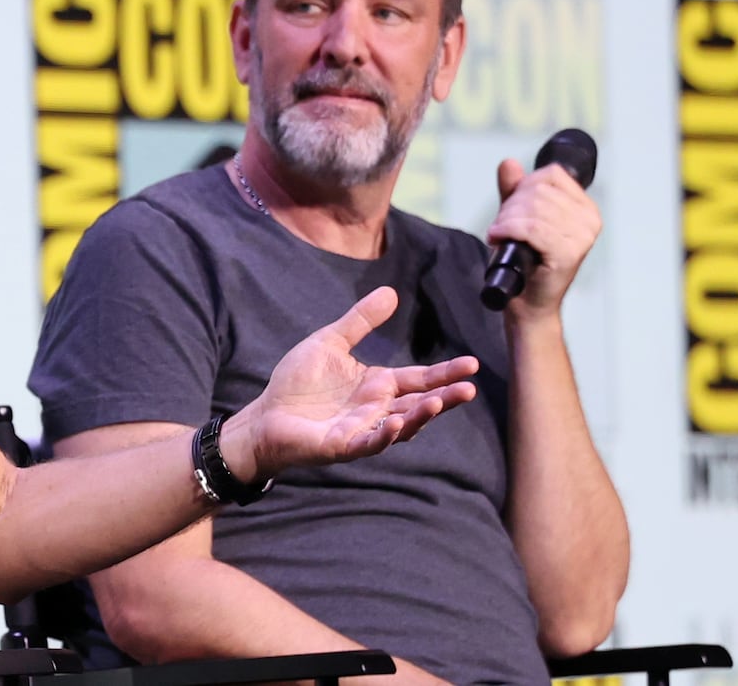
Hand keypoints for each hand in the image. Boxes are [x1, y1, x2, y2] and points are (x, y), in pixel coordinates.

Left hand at [225, 287, 478, 478]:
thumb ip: (360, 321)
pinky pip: (370, 442)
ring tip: (438, 402)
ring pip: (402, 426)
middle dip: (445, 398)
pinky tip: (399, 423)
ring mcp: (363, 429)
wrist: (265, 415)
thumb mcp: (330, 342)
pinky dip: (386, 434)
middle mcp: (378, 409)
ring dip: (421, 416)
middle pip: (420, 404)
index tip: (472, 364)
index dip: (445, 373)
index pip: (420, 379)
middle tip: (469, 389)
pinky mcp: (344, 445)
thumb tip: (391, 291)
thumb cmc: (297, 382)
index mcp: (378, 385)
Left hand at [489, 158, 600, 315]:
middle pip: (539, 190)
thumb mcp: (518, 218)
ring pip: (532, 208)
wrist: (527, 302)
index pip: (551, 174)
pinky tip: (497, 238)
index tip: (512, 209)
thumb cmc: (525, 262)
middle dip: (511, 207)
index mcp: (585, 208)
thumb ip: (515, 190)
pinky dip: (507, 230)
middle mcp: (589, 220)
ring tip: (501, 235)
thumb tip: (509, 163)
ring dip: (506, 220)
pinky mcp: (568, 254)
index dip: (523, 187)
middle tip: (502, 227)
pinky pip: (531, 228)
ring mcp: (582, 237)